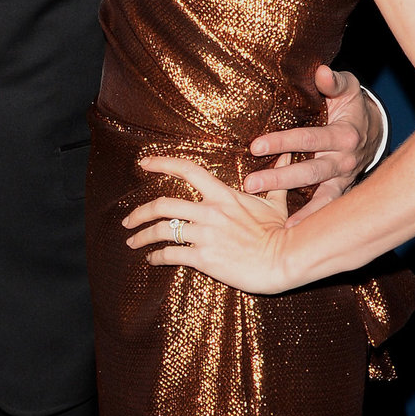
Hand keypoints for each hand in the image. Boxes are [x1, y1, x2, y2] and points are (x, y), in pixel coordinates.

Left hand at [124, 158, 291, 295]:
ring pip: (161, 230)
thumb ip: (275, 179)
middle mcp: (209, 211)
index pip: (187, 170)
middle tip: (128, 220)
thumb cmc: (281, 231)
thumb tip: (286, 155)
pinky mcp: (204, 257)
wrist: (284, 259)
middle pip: (162, 204)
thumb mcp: (276, 201)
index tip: (144, 163)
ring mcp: (205, 234)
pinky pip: (171, 254)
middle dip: (139, 213)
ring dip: (142, 236)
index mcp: (223, 195)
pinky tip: (152, 260)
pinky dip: (157, 257)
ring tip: (133, 242)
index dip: (162, 163)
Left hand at [244, 64, 379, 220]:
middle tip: (250, 183)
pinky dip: (311, 220)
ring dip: (294, 206)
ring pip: (317, 195)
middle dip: (279, 178)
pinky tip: (291, 231)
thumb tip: (321, 72)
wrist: (374, 131)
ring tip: (270, 216)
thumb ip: (334, 82)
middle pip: (309, 171)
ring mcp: (342, 179)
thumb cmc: (352, 106)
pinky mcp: (339, 191)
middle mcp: (344, 160)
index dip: (283, 142)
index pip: (309, 139)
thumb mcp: (348, 89)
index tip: (256, 146)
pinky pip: (325, 208)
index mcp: (344, 135)